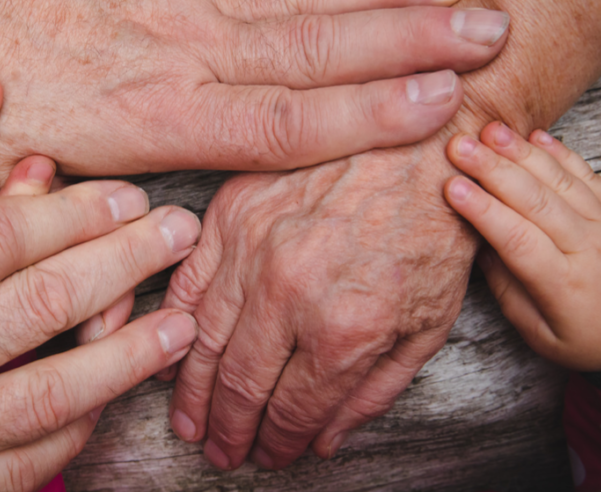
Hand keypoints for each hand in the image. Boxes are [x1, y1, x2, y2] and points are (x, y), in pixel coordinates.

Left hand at [0, 0, 510, 185]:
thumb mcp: (27, 163)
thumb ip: (103, 202)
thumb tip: (160, 238)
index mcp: (156, 113)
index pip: (282, 119)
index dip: (365, 117)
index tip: (437, 106)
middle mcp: (186, 50)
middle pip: (315, 48)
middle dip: (409, 42)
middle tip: (489, 36)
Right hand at [0, 153, 201, 489]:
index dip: (74, 212)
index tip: (124, 195)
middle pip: (40, 302)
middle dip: (124, 262)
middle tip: (178, 233)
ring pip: (49, 392)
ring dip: (124, 355)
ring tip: (178, 323)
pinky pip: (21, 468)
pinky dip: (72, 432)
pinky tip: (109, 401)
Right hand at [159, 139, 475, 469]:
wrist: (420, 145)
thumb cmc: (430, 231)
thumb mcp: (427, 325)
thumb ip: (374, 392)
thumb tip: (325, 440)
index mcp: (344, 327)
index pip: (294, 408)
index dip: (278, 443)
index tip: (269, 455)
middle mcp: (289, 291)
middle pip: (241, 384)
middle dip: (231, 430)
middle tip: (222, 452)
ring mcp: (252, 247)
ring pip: (204, 340)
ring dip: (192, 391)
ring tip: (190, 422)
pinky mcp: (231, 211)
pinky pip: (187, 281)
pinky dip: (175, 324)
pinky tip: (170, 353)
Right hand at [444, 122, 600, 370]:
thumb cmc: (595, 340)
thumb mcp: (542, 335)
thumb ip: (507, 290)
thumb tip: (476, 246)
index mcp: (564, 285)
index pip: (517, 239)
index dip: (483, 211)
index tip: (451, 187)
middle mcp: (587, 248)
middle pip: (535, 200)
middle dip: (492, 169)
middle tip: (457, 145)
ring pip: (559, 180)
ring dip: (521, 152)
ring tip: (489, 130)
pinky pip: (587, 174)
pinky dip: (561, 152)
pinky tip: (535, 135)